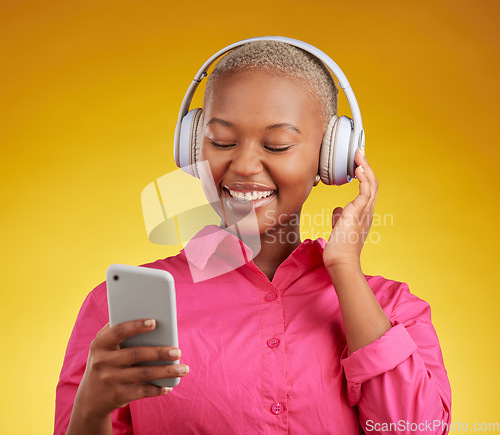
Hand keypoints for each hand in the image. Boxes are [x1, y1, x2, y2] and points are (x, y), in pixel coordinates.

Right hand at [71, 319, 188, 420]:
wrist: (90, 398)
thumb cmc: (106, 362)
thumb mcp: (104, 347)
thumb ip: (119, 331)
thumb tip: (150, 319)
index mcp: (100, 344)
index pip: (118, 331)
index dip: (136, 326)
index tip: (154, 322)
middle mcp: (103, 362)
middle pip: (136, 354)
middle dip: (160, 352)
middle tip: (178, 351)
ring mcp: (110, 380)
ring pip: (144, 374)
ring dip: (167, 371)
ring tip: (184, 368)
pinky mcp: (117, 396)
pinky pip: (142, 391)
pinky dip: (158, 389)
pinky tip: (169, 386)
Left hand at [322, 148, 377, 268]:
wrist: (341, 261)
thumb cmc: (340, 248)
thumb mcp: (339, 228)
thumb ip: (340, 217)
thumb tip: (338, 210)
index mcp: (364, 214)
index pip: (367, 190)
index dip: (364, 175)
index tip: (358, 163)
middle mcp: (368, 211)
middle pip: (372, 183)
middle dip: (366, 166)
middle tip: (359, 152)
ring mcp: (365, 212)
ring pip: (371, 184)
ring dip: (365, 168)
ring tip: (359, 154)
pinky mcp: (358, 213)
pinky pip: (365, 191)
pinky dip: (363, 178)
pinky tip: (358, 168)